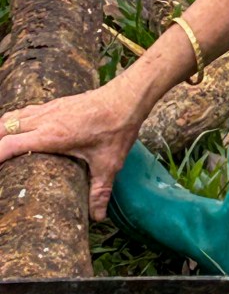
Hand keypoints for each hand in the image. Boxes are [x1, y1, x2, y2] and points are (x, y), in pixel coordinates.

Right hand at [0, 81, 143, 220]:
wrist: (128, 96)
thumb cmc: (117, 128)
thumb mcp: (108, 164)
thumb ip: (99, 191)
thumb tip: (97, 217)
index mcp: (51, 135)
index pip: (9, 144)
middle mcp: (46, 119)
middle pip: (5, 126)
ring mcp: (51, 108)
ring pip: (15, 115)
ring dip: (4, 129)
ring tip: (1, 146)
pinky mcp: (59, 102)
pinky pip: (29, 110)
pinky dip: (18, 120)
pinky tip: (22, 130)